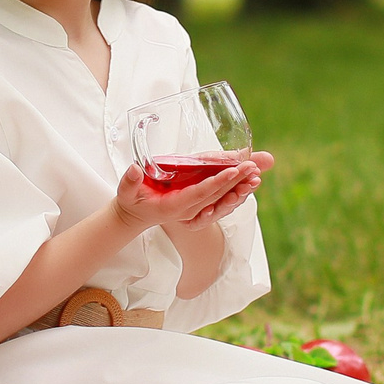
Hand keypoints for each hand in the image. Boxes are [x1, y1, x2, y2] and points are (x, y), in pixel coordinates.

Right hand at [114, 150, 273, 232]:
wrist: (136, 217)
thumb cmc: (131, 201)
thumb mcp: (126, 192)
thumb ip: (130, 182)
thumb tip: (134, 169)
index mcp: (174, 207)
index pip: (199, 193)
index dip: (217, 182)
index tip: (233, 171)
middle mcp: (189, 210)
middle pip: (217, 195)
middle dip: (236, 181)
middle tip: (253, 166)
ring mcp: (196, 209)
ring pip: (222, 199)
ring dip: (240, 188)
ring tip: (257, 174)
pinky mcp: (199, 204)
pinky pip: (220, 200)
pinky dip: (235, 190)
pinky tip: (249, 182)